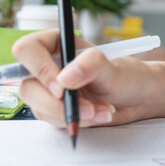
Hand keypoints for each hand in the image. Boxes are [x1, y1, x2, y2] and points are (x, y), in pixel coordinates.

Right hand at [12, 29, 155, 128]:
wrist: (137, 98)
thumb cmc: (126, 76)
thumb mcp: (112, 68)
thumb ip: (91, 66)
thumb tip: (64, 78)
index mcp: (57, 43)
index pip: (27, 50)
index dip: (39, 69)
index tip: (61, 88)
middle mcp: (48, 65)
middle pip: (28, 86)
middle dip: (58, 104)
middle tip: (87, 108)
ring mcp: (48, 89)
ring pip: (39, 107)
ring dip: (72, 114)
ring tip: (102, 110)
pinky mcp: (53, 109)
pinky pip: (52, 120)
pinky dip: (75, 122)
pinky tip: (98, 116)